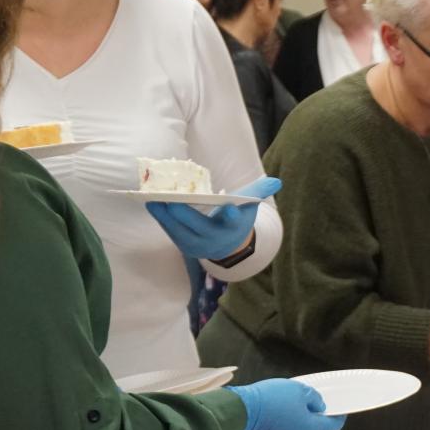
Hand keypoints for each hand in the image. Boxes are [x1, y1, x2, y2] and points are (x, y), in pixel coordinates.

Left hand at [146, 176, 281, 260]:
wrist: (228, 244)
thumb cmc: (237, 217)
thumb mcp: (249, 205)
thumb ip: (259, 191)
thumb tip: (277, 182)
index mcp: (234, 228)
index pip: (233, 222)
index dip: (231, 216)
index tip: (229, 210)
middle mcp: (216, 240)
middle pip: (199, 226)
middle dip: (184, 213)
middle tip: (170, 198)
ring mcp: (199, 246)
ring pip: (180, 231)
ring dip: (165, 216)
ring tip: (153, 199)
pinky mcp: (185, 247)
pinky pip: (171, 232)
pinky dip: (161, 219)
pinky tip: (152, 205)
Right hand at [228, 379, 345, 429]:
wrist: (240, 412)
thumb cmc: (270, 400)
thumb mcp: (299, 390)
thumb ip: (314, 399)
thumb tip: (318, 406)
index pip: (332, 427)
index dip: (337, 417)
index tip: (339, 411)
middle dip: (317, 420)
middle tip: (315, 407)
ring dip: (301, 425)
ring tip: (294, 409)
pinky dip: (287, 429)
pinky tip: (280, 416)